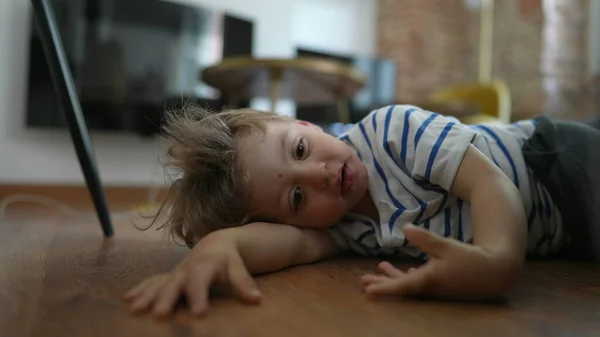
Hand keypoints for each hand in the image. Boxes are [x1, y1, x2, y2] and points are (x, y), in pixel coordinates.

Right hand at [123, 232, 260, 316]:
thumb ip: (244, 283)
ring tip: (135, 309)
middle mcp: (186, 269)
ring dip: (147, 296)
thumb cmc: (228, 259)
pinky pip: (152, 281)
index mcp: (204, 265)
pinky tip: (128, 300)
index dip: (199, 296)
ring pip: (159, 283)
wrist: (215, 242)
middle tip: (160, 315)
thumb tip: (256, 300)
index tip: (199, 313)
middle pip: (175, 284)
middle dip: (166, 299)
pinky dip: (140, 289)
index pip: (201, 281)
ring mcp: (175, 272)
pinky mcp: (169, 276)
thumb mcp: (238, 268)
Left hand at [361, 224, 520, 299]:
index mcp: (430, 279)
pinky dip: (409, 276)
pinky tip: (405, 271)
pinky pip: (420, 282)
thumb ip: (425, 239)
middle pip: (401, 286)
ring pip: (410, 284)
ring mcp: (436, 287)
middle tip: (363, 281)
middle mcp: (430, 286)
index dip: (384, 288)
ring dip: (393, 277)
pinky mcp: (442, 284)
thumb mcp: (446, 246)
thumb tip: (405, 228)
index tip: (367, 290)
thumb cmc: (471, 258)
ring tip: (378, 269)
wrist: (497, 271)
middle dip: (383, 283)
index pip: (402, 285)